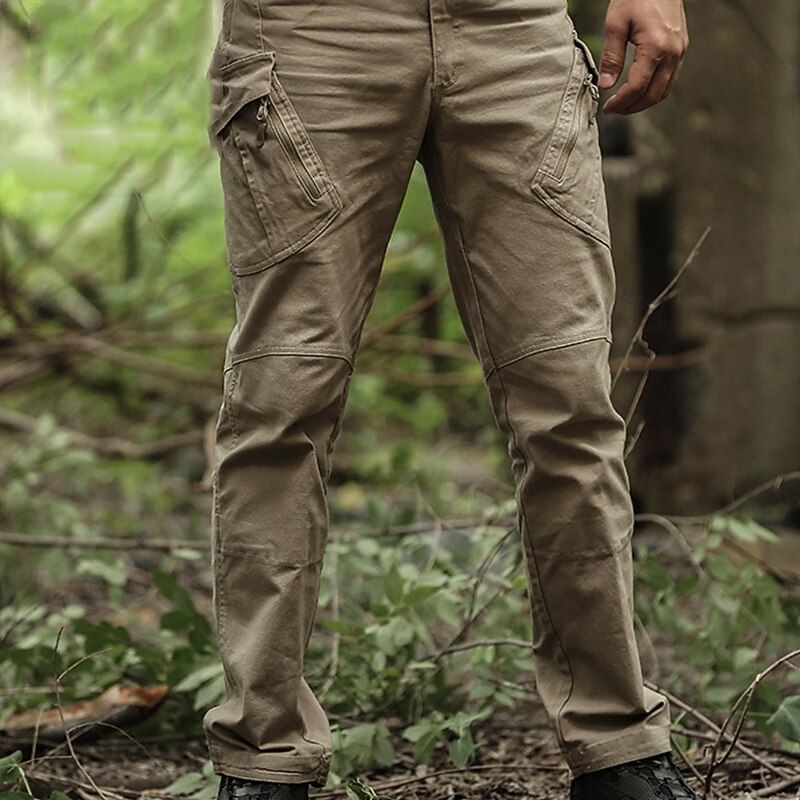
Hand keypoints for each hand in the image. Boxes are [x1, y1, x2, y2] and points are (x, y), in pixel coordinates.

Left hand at [599, 0, 688, 114]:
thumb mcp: (616, 24)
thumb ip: (611, 57)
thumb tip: (605, 85)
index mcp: (656, 46)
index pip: (637, 87)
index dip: (620, 103)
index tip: (607, 109)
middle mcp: (673, 51)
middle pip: (653, 95)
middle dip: (632, 108)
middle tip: (615, 110)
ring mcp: (680, 50)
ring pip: (664, 91)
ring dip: (644, 102)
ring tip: (625, 104)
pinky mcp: (681, 48)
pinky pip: (670, 79)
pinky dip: (655, 91)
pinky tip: (640, 90)